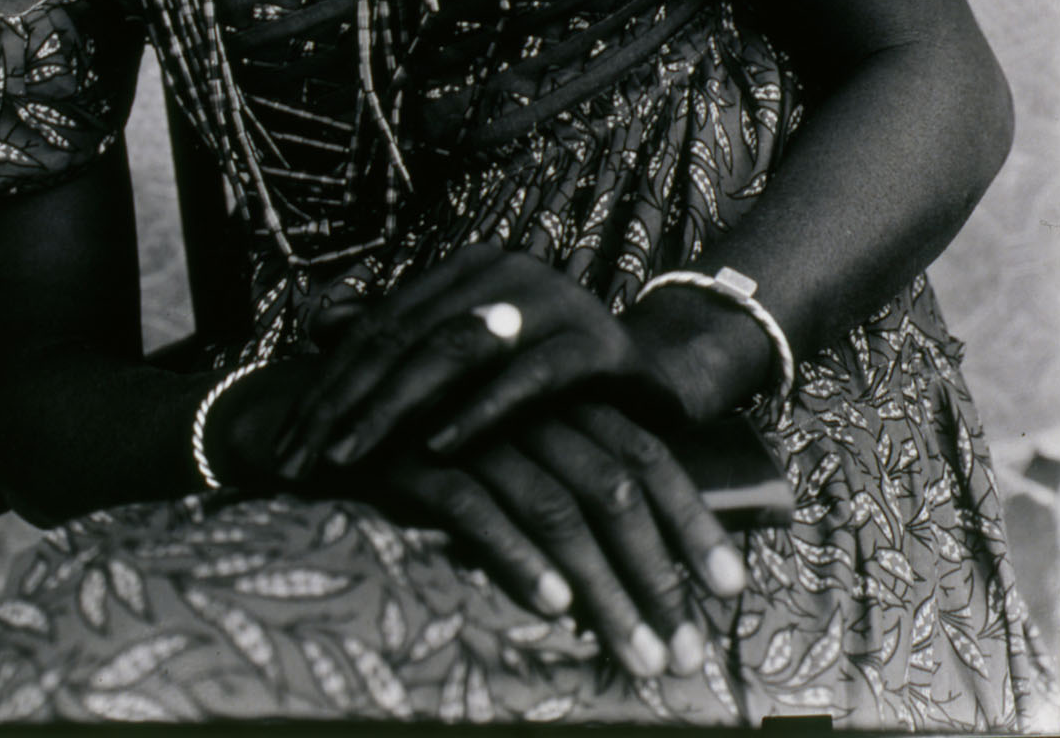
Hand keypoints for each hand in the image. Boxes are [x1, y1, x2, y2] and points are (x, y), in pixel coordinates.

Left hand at [274, 246, 691, 474]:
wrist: (651, 376)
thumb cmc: (545, 369)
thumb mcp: (470, 351)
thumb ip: (404, 336)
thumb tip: (318, 324)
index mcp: (469, 266)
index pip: (383, 323)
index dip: (331, 379)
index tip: (288, 437)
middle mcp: (507, 269)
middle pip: (408, 337)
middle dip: (347, 402)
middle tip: (303, 458)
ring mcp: (554, 300)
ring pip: (455, 353)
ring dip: (395, 408)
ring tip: (351, 454)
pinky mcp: (596, 344)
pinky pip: (526, 380)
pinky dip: (478, 413)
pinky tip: (439, 446)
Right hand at [340, 408, 743, 678]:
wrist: (327, 408)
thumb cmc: (439, 441)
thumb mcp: (517, 449)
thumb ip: (576, 481)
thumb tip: (653, 557)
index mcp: (561, 400)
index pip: (648, 456)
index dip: (693, 522)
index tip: (732, 590)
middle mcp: (527, 409)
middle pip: (615, 490)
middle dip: (658, 577)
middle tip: (686, 653)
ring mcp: (472, 430)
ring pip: (557, 508)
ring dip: (606, 590)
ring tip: (638, 658)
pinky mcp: (415, 457)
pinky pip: (476, 509)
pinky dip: (518, 557)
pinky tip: (552, 606)